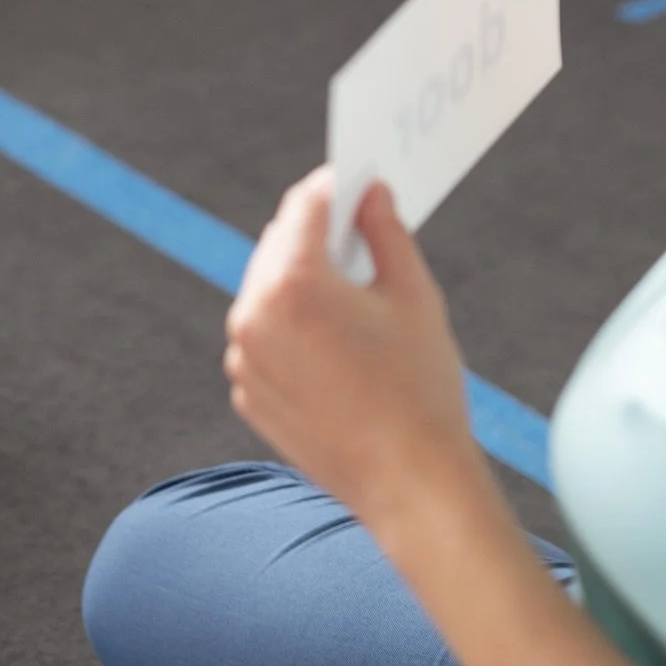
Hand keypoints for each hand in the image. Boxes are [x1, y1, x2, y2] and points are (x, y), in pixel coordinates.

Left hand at [225, 166, 481, 528]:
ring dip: (299, 282)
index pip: (304, 207)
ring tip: (351, 292)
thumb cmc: (421, 388)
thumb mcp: (413, 295)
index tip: (357, 180)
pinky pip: (263, 339)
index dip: (334, 187)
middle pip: (278, 246)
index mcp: (293, 283)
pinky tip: (336, 344)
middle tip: (358, 231)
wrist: (411, 485)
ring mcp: (244, 358)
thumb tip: (370, 193)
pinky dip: (290, 329)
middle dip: (315, 235)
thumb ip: (385, 231)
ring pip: (266, 293)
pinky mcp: (247, 392)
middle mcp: (253, 316)